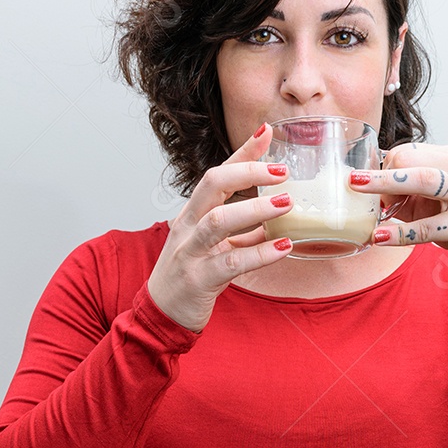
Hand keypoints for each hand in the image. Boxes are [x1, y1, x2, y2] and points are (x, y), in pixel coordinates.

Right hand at [147, 125, 292, 331]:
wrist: (161, 313)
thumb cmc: (190, 275)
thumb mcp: (213, 244)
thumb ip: (241, 228)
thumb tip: (275, 211)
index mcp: (192, 213)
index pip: (218, 173)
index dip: (242, 153)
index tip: (267, 133)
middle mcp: (188, 225)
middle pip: (212, 184)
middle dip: (248, 172)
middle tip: (283, 172)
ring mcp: (191, 251)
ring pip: (219, 220)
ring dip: (256, 209)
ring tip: (287, 203)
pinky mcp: (199, 279)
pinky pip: (231, 262)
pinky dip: (260, 254)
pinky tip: (283, 248)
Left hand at [350, 142, 447, 283]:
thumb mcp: (431, 202)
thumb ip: (403, 192)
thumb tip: (365, 185)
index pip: (410, 152)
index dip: (386, 168)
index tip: (372, 189)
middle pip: (414, 161)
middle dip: (380, 170)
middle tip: (352, 181)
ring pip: (424, 182)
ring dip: (387, 186)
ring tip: (360, 193)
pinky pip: (427, 227)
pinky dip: (399, 233)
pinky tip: (380, 237)